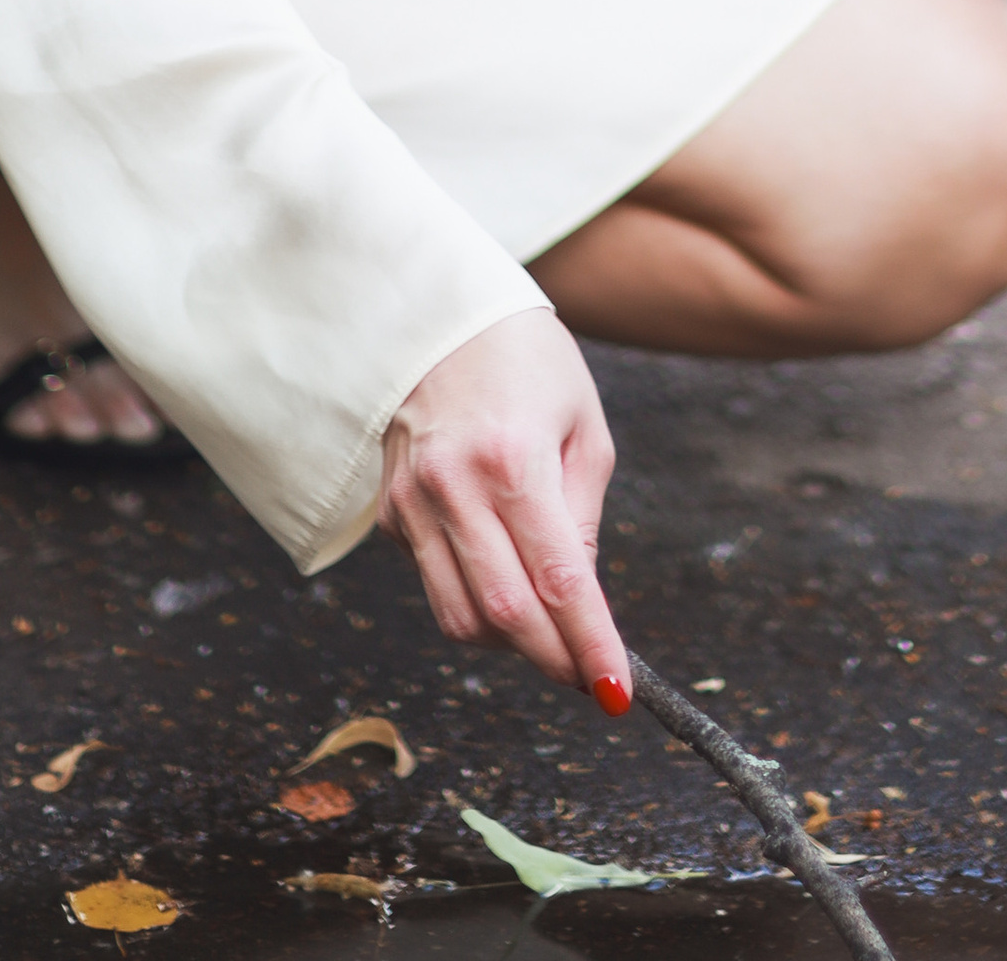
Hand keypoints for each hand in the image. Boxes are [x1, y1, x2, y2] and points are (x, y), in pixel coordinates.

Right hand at [378, 306, 627, 702]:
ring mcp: (412, 502)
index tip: (616, 692)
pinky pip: (434, 583)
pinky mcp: (389, 512)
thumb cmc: (527, 359)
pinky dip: (473, 600)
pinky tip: (501, 571)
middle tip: (589, 678)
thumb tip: (580, 599)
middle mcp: (453, 486)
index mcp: (513, 458)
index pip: (559, 579)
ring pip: (459, 617)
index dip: (590, 646)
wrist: (438, 313)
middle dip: (553, 660)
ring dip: (510, 642)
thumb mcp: (581, 423)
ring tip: (549, 629)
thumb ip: (582, 514)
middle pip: (505, 613)